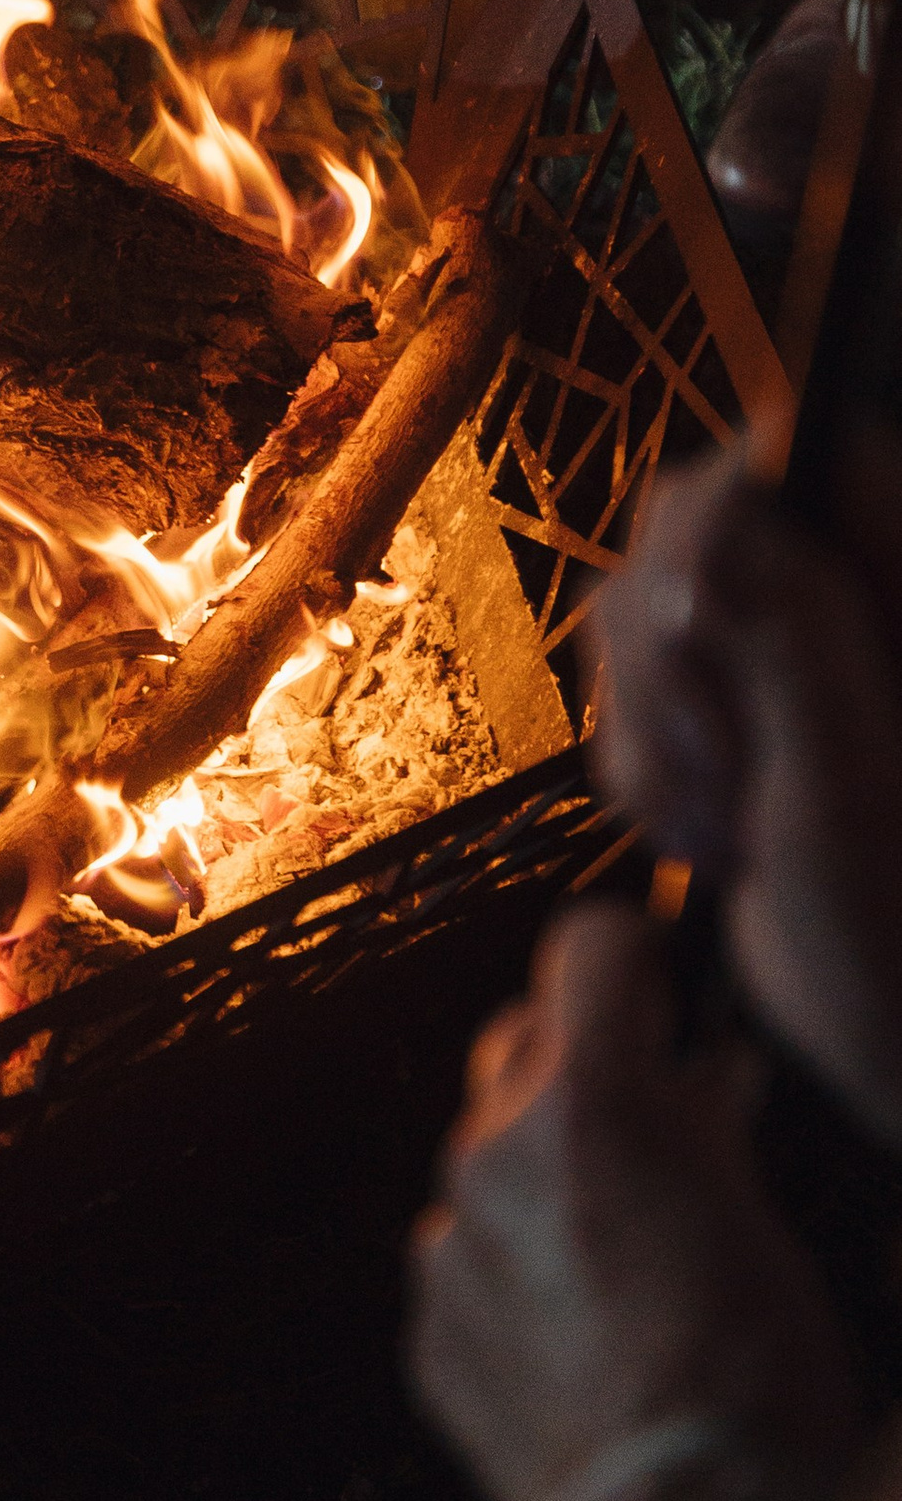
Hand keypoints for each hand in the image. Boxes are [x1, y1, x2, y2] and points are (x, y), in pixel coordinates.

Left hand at [410, 905, 856, 1500]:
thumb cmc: (753, 1383)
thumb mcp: (759, 1227)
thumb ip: (705, 1134)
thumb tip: (698, 1084)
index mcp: (591, 1100)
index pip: (587, 949)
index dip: (631, 965)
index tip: (659, 998)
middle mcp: (494, 1149)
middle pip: (520, 1043)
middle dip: (578, 1069)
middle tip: (648, 1129)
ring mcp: (448, 1241)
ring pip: (488, 1163)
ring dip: (542, 1185)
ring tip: (624, 1269)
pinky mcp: (427, 1331)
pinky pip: (464, 1266)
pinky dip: (512, 1280)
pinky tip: (579, 1346)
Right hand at [591, 454, 901, 1145]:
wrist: (897, 1046)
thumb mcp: (849, 787)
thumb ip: (793, 636)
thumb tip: (724, 516)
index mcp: (897, 584)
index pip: (798, 455)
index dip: (727, 511)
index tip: (699, 616)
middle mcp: (838, 596)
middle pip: (690, 527)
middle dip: (671, 657)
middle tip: (724, 770)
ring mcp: (774, 654)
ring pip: (640, 608)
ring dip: (652, 728)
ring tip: (725, 828)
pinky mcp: (724, 711)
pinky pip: (626, 690)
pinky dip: (644, 767)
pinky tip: (707, 838)